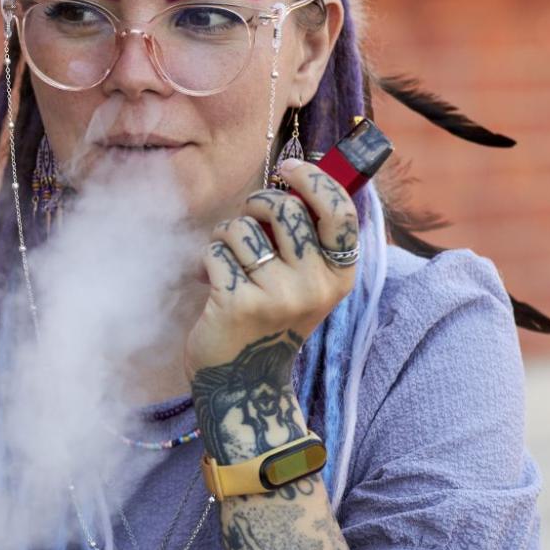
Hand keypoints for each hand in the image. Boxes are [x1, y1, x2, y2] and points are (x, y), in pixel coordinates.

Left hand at [185, 158, 359, 379]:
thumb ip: (306, 236)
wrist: (244, 382)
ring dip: (228, 235)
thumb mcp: (304, 282)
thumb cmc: (269, 318)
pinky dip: (209, 259)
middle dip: (257, 203)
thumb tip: (295, 175)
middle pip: (285, 209)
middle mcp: (314, 285)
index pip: (340, 212)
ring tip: (230, 259)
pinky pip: (216, 252)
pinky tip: (214, 281)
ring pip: (243, 228)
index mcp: (338, 275)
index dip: (314, 180)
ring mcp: (278, 296)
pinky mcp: (239, 304)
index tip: (289, 167)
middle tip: (249, 218)